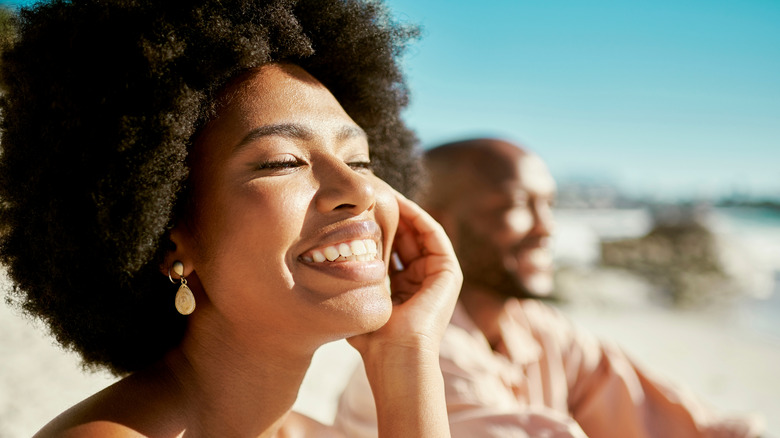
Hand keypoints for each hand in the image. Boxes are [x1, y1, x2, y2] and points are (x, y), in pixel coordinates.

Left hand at [348, 190, 461, 355]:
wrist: (396, 355)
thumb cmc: (371, 338)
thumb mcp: (357, 301)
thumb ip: (350, 282)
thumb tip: (320, 262)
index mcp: (402, 288)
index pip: (388, 248)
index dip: (373, 226)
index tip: (353, 208)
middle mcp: (421, 279)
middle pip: (404, 236)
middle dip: (387, 213)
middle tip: (368, 191)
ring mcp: (436, 275)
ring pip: (418, 231)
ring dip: (401, 209)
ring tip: (381, 190)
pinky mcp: (449, 271)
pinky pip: (432, 233)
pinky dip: (417, 216)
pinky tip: (397, 203)